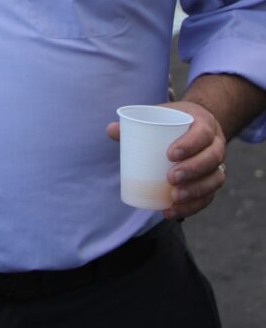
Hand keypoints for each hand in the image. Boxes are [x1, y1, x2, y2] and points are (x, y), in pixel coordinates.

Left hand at [107, 100, 225, 218]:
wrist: (197, 127)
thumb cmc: (174, 122)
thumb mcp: (161, 116)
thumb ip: (137, 123)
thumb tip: (111, 130)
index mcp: (204, 125)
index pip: (202, 134)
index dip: (190, 145)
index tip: (170, 154)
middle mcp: (216, 145)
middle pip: (211, 159)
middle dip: (192, 170)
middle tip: (170, 178)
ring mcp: (217, 165)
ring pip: (214, 180)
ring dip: (195, 191)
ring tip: (173, 197)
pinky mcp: (212, 182)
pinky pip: (209, 197)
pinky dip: (192, 207)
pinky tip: (172, 211)